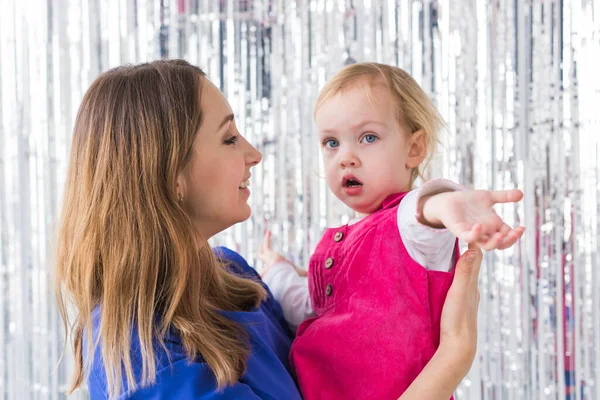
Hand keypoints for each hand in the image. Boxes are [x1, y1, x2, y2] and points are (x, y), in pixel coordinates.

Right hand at [258, 231, 307, 277]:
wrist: (279, 271)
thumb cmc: (287, 272)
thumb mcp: (296, 271)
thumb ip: (302, 272)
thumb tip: (309, 274)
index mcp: (273, 268)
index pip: (268, 267)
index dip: (268, 265)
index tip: (269, 263)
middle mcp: (268, 262)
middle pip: (262, 256)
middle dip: (261, 251)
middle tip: (261, 246)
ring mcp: (267, 257)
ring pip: (264, 248)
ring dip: (265, 241)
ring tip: (268, 233)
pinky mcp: (267, 251)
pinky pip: (266, 242)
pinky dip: (267, 237)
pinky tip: (269, 231)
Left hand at [421, 189, 524, 249]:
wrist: (448, 201)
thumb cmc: (469, 201)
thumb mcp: (488, 197)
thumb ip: (504, 196)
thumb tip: (521, 194)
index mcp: (493, 226)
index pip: (507, 236)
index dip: (515, 235)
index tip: (522, 227)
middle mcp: (485, 232)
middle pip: (499, 244)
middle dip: (509, 240)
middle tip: (516, 232)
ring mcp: (473, 233)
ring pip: (486, 245)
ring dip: (494, 242)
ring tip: (501, 235)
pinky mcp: (460, 231)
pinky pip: (468, 237)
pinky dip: (475, 234)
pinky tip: (479, 226)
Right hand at [438, 243, 481, 367]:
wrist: (458, 348)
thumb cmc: (457, 320)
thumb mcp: (458, 293)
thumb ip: (464, 272)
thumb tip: (474, 249)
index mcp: (472, 283)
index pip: (475, 256)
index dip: (473, 240)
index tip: (469, 225)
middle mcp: (473, 289)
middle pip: (474, 263)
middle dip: (471, 247)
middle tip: (466, 231)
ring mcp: (468, 298)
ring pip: (469, 274)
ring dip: (467, 260)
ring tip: (461, 249)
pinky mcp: (462, 306)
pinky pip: (464, 283)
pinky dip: (462, 273)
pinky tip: (457, 277)